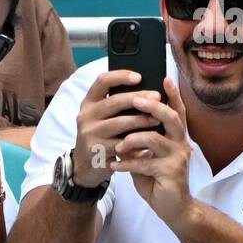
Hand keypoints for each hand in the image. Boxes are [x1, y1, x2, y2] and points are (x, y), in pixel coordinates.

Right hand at [70, 69, 163, 187]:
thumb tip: (147, 92)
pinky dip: (137, 141)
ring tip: (157, 119)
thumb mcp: (102, 117)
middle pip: (114, 102)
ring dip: (141, 120)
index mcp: (88, 103)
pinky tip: (149, 140)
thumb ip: (117, 105)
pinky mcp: (97, 150)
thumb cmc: (101, 135)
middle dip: (138, 98)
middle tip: (157, 97)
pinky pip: (121, 143)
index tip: (139, 77)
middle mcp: (86, 116)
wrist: (85, 165)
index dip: (121, 76)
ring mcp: (90, 133)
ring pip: (119, 123)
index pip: (102, 81)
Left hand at [109, 77, 194, 227]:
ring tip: (118, 147)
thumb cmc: (157, 178)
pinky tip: (115, 166)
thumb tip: (121, 121)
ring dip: (132, 140)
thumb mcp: (146, 156)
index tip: (165, 77)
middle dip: (152, 107)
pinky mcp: (171, 172)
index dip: (173, 94)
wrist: (173, 207)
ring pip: (154, 139)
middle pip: (171, 117)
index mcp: (176, 136)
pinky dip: (127, 164)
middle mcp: (181, 143)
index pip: (176, 110)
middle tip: (136, 100)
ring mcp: (178, 157)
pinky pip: (145, 163)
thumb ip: (139, 140)